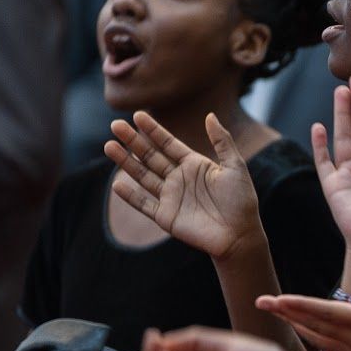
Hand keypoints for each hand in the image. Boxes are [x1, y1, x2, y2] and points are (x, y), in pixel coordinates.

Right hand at [104, 112, 264, 258]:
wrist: (240, 235)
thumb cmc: (241, 201)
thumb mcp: (235, 166)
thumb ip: (222, 141)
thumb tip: (210, 115)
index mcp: (194, 165)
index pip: (168, 143)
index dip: (153, 130)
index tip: (138, 115)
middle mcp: (179, 178)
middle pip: (150, 156)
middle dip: (133, 141)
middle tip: (116, 125)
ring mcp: (171, 197)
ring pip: (143, 176)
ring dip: (126, 162)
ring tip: (109, 146)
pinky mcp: (166, 217)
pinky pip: (144, 204)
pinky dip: (130, 195)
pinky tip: (117, 183)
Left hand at [259, 243, 350, 350]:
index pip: (330, 312)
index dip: (303, 305)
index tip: (280, 299)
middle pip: (315, 324)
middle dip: (287, 312)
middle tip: (261, 301)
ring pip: (317, 336)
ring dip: (295, 323)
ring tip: (274, 311)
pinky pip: (327, 348)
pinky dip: (310, 336)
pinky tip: (301, 330)